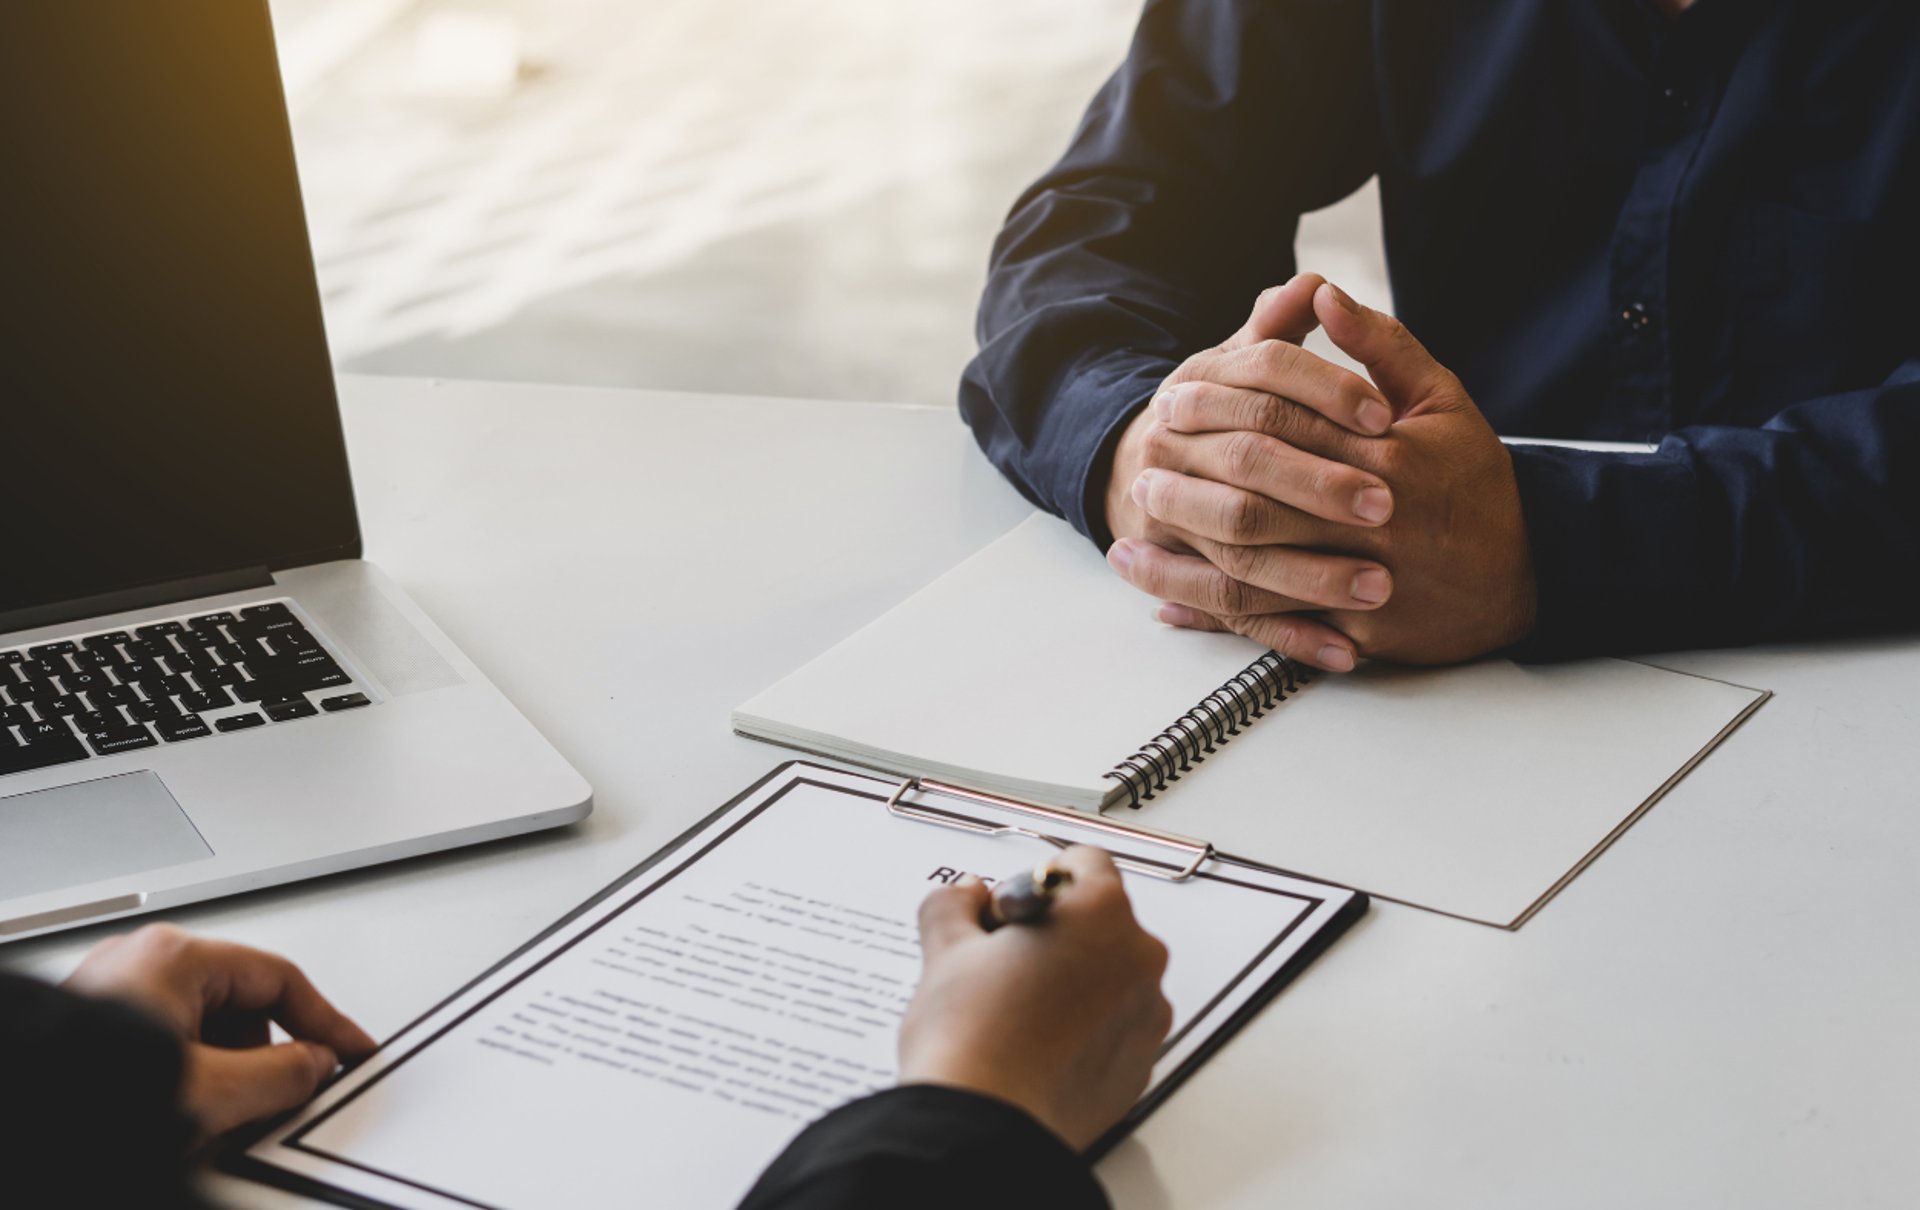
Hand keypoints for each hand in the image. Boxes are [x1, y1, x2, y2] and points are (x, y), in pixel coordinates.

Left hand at [62, 923, 376, 1139]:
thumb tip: (313, 1064)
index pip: (281, 978)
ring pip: (203, 1026)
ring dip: (222, 1072)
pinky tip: (175, 1115)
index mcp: (175, 957)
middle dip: (262, 1056)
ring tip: (206, 1118)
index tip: (351, 1049)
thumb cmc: (86, 1093)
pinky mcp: (91, 1024)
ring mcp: (112, 990)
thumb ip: (282, 1074)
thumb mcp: (212, 1091)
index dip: (327, 1019)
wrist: (17, 1123)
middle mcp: (141, 960)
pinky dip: (184, 1076)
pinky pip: (165, 1042)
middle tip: (269, 1099)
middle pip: (241, 1003)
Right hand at [898, 847, 1171, 1150]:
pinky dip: (1085, 1028)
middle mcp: (1138, 956)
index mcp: (1099, 909)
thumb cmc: (972, 1037)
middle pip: (1099, 919)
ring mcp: (1147, 1013)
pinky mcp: (1142, 1063)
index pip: (1081, 861)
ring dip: (1074, 981)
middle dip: (1056, 933)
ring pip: (1110, 975)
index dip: (1036, 880)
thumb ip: (956, 902)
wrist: (983, 1123)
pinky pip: (1117, 1026)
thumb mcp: (946, 948)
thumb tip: (964, 896)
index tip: (1011, 911)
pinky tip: (1037, 1044)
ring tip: (1017, 1011)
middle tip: (1004, 963)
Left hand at [1109, 281, 1537, 665]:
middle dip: (1192, 489)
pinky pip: (1278, 630)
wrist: (1529, 573)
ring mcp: (1367, 589)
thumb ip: (1380, 346)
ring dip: (1186, 563)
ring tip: (1129, 546)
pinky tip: (1169, 609)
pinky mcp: (1362, 638)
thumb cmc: (1475, 481)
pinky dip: (1220, 622)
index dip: (1223, 415)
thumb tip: (1318, 293)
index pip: (1289, 430)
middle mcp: (1374, 527)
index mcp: (1389, 461)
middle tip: (1141, 469)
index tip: (1173, 399)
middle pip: (1262, 507)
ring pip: (1259, 577)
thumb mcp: (1442, 400)